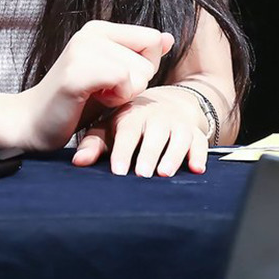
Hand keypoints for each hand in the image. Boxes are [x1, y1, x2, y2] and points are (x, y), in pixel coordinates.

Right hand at [15, 21, 173, 152]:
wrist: (33, 122)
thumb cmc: (77, 103)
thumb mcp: (115, 76)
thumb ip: (141, 56)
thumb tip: (169, 38)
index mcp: (100, 29)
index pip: (153, 39)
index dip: (144, 68)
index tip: (114, 80)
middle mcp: (91, 32)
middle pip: (149, 61)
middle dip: (134, 85)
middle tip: (101, 92)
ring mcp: (82, 49)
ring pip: (138, 73)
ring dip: (123, 95)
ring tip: (94, 96)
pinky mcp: (76, 72)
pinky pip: (123, 80)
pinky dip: (114, 98)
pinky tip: (92, 100)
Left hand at [71, 86, 209, 177]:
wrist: (164, 105)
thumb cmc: (130, 124)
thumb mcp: (111, 129)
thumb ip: (94, 145)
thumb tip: (77, 162)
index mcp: (133, 116)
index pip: (128, 132)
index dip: (123, 151)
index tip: (118, 171)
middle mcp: (156, 118)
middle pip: (154, 135)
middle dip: (149, 154)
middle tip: (142, 174)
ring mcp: (177, 124)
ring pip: (178, 138)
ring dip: (173, 155)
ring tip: (164, 173)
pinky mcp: (195, 133)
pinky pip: (200, 142)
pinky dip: (200, 155)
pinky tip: (197, 168)